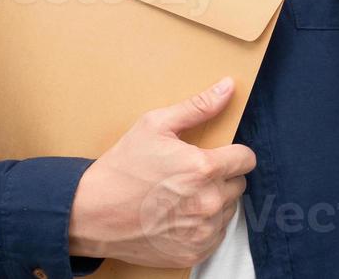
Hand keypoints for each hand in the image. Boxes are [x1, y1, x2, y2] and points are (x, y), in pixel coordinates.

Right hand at [68, 77, 254, 267]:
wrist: (91, 214)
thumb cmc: (122, 167)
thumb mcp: (155, 125)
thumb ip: (198, 106)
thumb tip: (228, 86)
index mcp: (204, 168)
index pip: (247, 159)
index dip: (233, 154)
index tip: (216, 155)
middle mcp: (209, 202)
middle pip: (238, 185)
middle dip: (221, 177)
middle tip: (191, 175)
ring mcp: (202, 231)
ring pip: (229, 210)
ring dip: (214, 202)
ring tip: (182, 196)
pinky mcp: (193, 252)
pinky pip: (216, 235)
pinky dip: (204, 226)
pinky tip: (179, 216)